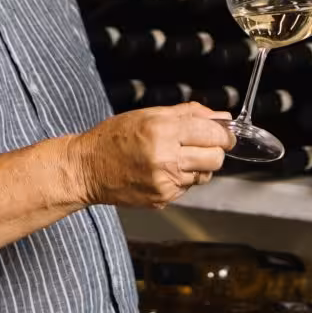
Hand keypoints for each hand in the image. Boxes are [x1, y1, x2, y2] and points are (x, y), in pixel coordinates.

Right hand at [67, 104, 232, 208]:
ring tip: (175, 157)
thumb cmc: (115, 137)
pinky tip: (163, 170)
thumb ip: (190, 114)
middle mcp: (165, 158)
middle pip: (215, 158)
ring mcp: (164, 182)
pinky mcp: (161, 198)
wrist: (86, 168)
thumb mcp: (149, 114)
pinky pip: (187, 187)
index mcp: (162, 131)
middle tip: (202, 145)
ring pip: (204, 175)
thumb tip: (222, 117)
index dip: (224, 134)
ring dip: (198, 166)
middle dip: (215, 150)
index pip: (213, 135)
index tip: (224, 134)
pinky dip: (182, 178)